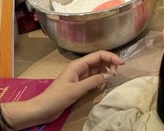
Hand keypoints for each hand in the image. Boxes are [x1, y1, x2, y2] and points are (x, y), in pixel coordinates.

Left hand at [3, 51, 122, 128]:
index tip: (122, 64)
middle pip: (99, 60)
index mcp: (78, 64)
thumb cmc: (57, 97)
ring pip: (98, 69)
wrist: (42, 109)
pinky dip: (100, 81)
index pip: (98, 55)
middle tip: (115, 75)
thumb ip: (94, 81)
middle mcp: (80, 67)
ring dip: (105, 74)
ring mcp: (80, 76)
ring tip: (107, 82)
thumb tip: (110, 74)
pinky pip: (94, 78)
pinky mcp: (79, 84)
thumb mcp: (76, 89)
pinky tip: (100, 88)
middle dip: (110, 65)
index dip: (111, 57)